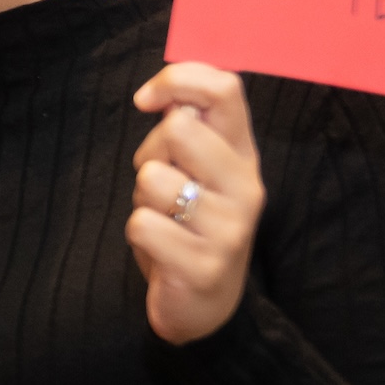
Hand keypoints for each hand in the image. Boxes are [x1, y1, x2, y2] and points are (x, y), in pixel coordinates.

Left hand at [125, 61, 264, 343]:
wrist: (205, 304)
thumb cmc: (190, 224)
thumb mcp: (194, 169)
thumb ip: (187, 128)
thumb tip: (162, 92)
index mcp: (243, 154)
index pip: (225, 89)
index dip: (177, 80)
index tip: (146, 101)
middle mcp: (245, 186)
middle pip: (180, 128)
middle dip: (150, 152)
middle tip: (161, 184)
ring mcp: (229, 228)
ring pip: (152, 179)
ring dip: (142, 200)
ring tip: (164, 219)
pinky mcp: (204, 266)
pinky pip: (142, 225)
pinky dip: (138, 235)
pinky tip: (161, 249)